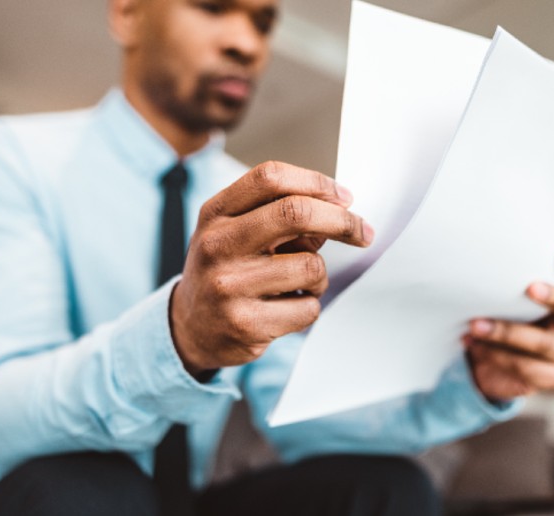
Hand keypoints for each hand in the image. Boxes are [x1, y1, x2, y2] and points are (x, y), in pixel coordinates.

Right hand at [170, 161, 372, 375]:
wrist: (189, 328)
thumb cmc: (225, 269)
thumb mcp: (236, 231)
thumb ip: (279, 215)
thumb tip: (339, 213)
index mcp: (215, 213)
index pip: (270, 177)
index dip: (317, 182)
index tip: (345, 198)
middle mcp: (217, 245)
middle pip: (295, 213)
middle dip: (341, 221)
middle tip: (363, 232)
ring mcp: (229, 286)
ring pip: (311, 267)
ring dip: (320, 276)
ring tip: (300, 285)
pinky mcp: (245, 323)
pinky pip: (308, 308)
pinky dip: (308, 307)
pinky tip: (285, 309)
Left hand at [463, 251, 553, 400]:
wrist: (488, 364)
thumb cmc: (497, 319)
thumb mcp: (501, 301)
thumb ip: (504, 287)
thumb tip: (477, 267)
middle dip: (552, 297)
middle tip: (529, 287)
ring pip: (544, 342)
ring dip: (507, 333)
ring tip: (476, 325)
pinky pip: (528, 367)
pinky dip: (498, 356)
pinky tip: (476, 347)